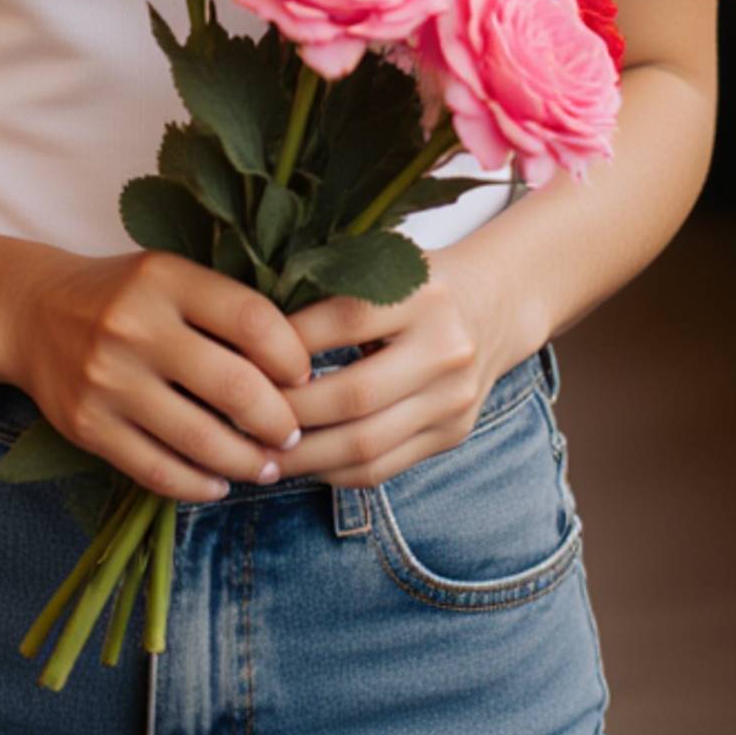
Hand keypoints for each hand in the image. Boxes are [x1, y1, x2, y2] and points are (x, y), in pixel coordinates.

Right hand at [0, 249, 313, 504]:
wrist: (32, 314)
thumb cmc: (123, 295)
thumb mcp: (170, 275)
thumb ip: (224, 307)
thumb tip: (305, 361)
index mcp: (164, 277)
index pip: (251, 319)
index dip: (291, 355)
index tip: (304, 376)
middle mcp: (134, 326)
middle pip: (234, 386)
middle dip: (277, 420)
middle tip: (291, 433)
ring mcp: (107, 379)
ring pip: (200, 439)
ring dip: (246, 462)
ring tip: (266, 466)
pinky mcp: (87, 426)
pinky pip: (157, 470)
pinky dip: (198, 484)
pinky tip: (219, 483)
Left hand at [265, 258, 543, 488]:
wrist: (495, 301)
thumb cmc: (417, 279)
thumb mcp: (383, 262)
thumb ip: (329, 286)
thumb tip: (247, 327)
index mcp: (422, 293)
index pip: (343, 320)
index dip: (285, 343)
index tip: (240, 356)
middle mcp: (445, 348)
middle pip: (354, 395)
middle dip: (289, 413)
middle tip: (240, 417)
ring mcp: (454, 399)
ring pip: (366, 445)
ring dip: (304, 457)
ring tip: (259, 452)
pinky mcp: (453, 434)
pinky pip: (384, 467)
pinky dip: (334, 472)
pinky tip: (300, 463)